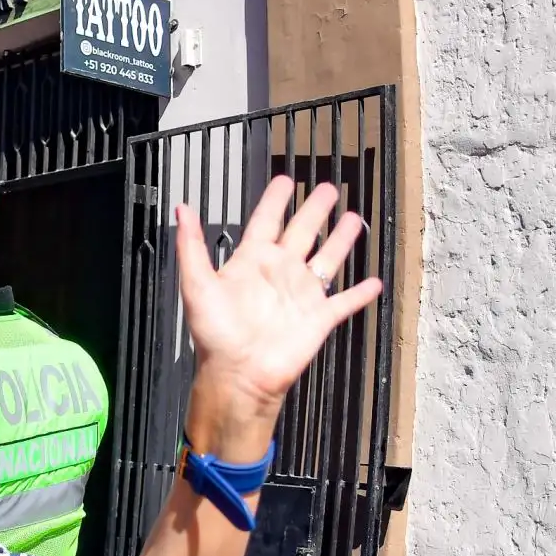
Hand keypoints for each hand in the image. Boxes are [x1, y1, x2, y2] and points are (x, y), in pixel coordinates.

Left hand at [176, 176, 382, 459]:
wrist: (239, 374)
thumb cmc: (215, 335)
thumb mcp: (197, 285)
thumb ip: (191, 246)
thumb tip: (181, 209)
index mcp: (251, 262)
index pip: (266, 222)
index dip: (275, 201)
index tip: (285, 180)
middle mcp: (279, 273)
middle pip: (303, 232)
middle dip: (315, 210)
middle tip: (329, 187)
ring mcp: (301, 295)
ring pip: (327, 259)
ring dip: (341, 240)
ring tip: (354, 219)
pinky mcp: (319, 318)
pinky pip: (344, 302)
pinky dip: (360, 293)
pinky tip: (374, 282)